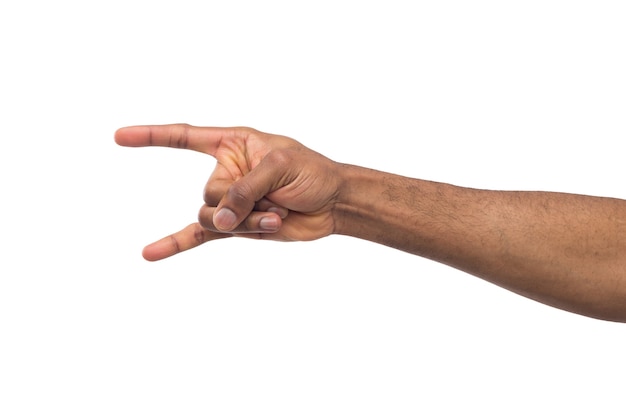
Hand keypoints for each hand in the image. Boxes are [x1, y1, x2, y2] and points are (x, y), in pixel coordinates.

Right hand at [115, 124, 340, 260]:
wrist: (333, 203)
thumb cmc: (312, 173)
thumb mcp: (280, 168)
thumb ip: (244, 190)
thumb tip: (216, 221)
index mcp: (234, 144)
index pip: (185, 137)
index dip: (152, 136)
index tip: (119, 137)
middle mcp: (228, 171)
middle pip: (208, 192)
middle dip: (240, 201)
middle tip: (274, 199)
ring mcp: (231, 201)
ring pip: (214, 219)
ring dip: (247, 222)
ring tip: (276, 216)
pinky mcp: (236, 226)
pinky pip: (200, 236)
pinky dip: (175, 244)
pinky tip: (150, 253)